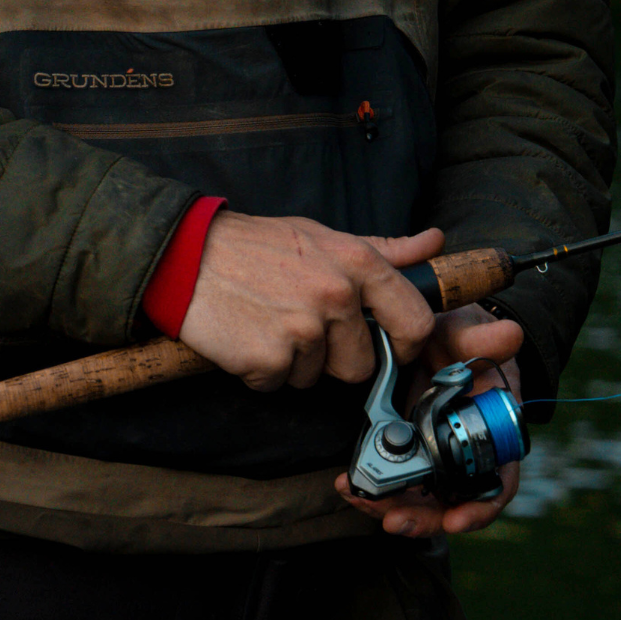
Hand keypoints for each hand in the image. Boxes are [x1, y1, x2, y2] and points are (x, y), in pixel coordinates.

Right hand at [177, 213, 442, 390]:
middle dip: (335, 357)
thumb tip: (433, 243)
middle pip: (363, 364)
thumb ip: (383, 248)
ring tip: (270, 323)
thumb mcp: (323, 235)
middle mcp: (336, 295)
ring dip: (296, 363)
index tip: (387, 346)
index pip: (415, 322)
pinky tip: (248, 336)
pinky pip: (280, 384)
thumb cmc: (258, 245)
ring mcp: (303, 329)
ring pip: (318, 377)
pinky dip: (263, 370)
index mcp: (356, 262)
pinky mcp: (269, 359)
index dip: (405, 344)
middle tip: (300, 324)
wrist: (188, 255)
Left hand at [333, 303, 525, 538]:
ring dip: (393, 507)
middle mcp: (467, 451)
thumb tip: (510, 335)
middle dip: (422, 517)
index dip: (479, 508)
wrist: (435, 331)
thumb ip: (482, 337)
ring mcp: (438, 454)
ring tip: (361, 500)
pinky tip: (350, 485)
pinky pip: (397, 481)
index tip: (455, 520)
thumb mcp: (468, 332)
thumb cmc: (462, 335)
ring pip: (421, 499)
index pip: (497, 483)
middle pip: (452, 502)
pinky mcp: (410, 450)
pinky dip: (377, 489)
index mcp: (494, 430)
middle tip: (392, 518)